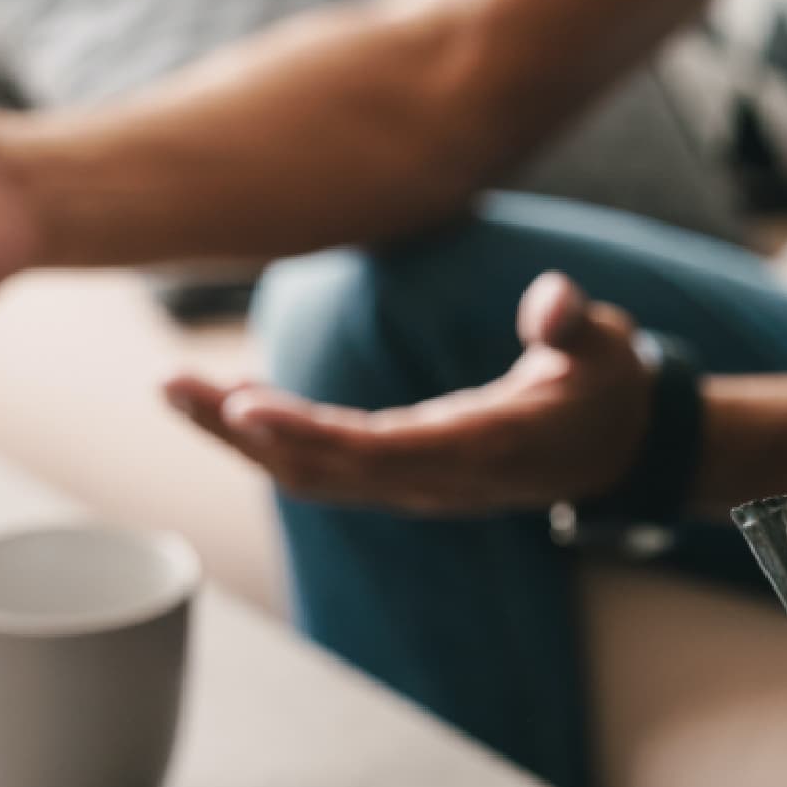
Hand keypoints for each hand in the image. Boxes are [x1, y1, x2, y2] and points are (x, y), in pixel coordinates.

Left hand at [165, 271, 656, 514]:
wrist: (616, 449)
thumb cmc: (604, 388)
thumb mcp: (606, 348)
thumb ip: (575, 326)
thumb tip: (554, 302)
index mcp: (478, 449)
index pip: (375, 449)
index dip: (306, 431)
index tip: (243, 402)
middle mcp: (433, 479)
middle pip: (318, 470)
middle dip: (240, 433)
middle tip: (171, 385)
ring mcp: (414, 485)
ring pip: (310, 474)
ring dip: (239, 439)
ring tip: (178, 389)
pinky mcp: (403, 476)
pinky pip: (323, 467)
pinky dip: (270, 439)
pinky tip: (234, 402)